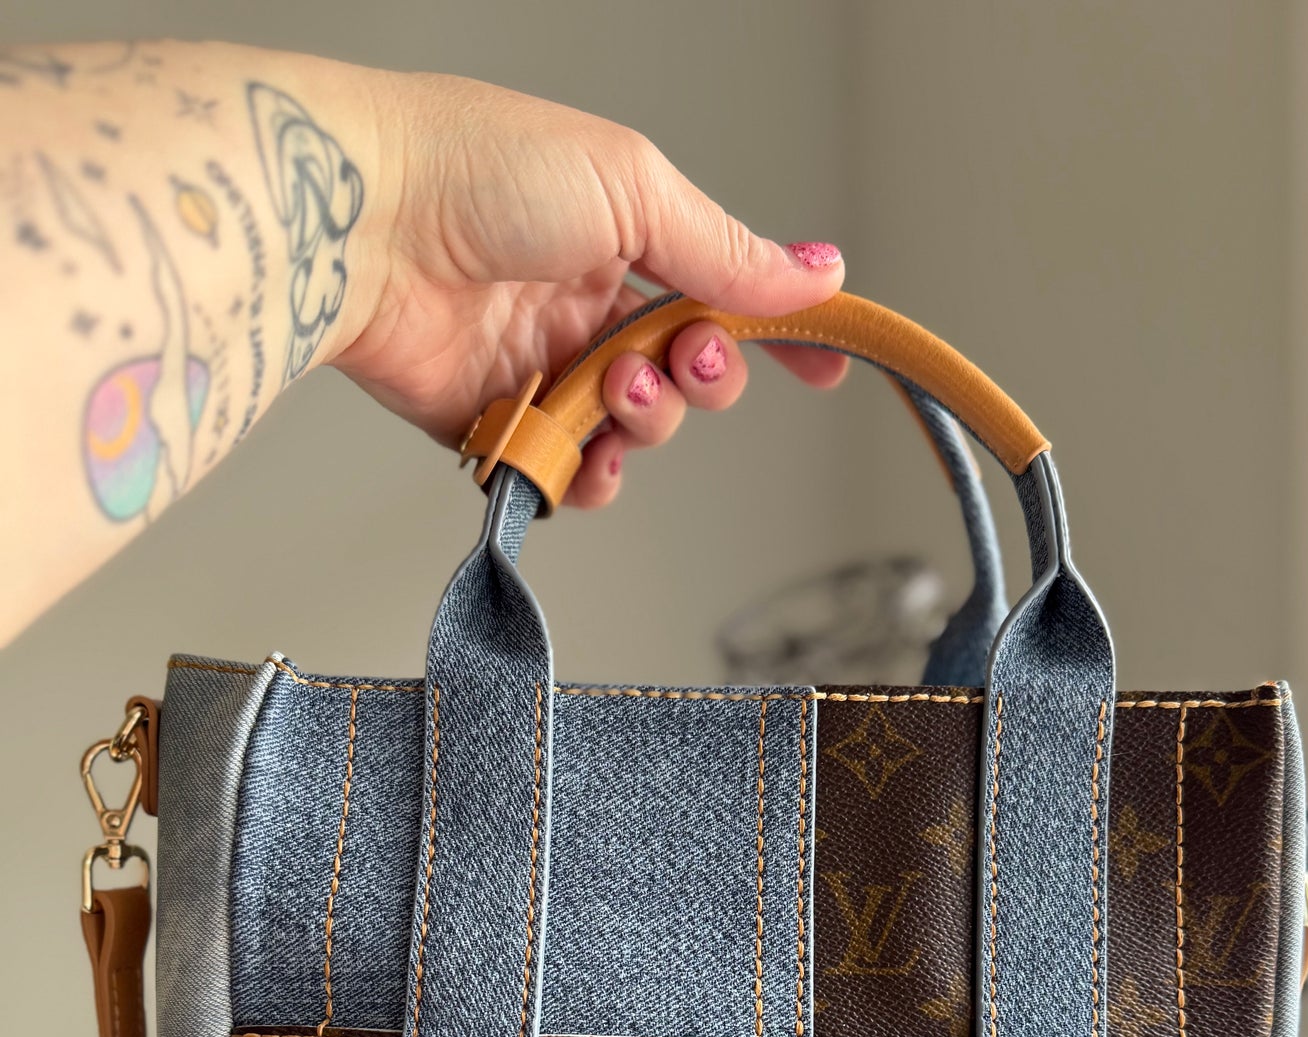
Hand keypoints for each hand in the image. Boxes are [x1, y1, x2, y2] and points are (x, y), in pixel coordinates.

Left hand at [333, 74, 847, 506]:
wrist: (363, 223)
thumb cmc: (475, 169)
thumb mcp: (633, 190)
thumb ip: (727, 251)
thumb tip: (815, 272)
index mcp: (620, 233)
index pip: (718, 291)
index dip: (773, 332)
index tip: (821, 364)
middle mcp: (583, 303)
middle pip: (684, 374)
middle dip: (701, 377)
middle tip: (681, 359)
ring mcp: (539, 366)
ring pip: (632, 431)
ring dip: (645, 422)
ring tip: (613, 389)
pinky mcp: (493, 423)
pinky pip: (564, 473)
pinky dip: (589, 475)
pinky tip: (588, 453)